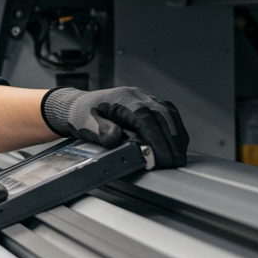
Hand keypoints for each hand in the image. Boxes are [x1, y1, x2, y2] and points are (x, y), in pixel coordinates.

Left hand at [41, 86, 189, 167]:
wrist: (79, 105)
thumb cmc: (83, 117)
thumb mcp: (86, 126)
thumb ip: (102, 132)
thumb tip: (118, 138)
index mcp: (121, 100)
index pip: (145, 119)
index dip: (156, 139)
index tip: (163, 157)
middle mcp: (137, 96)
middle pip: (162, 115)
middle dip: (172, 140)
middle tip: (176, 162)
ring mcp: (145, 97)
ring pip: (169, 114)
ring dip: (177, 136)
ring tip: (179, 157)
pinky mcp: (150, 103)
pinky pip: (169, 114)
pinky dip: (175, 130)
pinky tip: (177, 144)